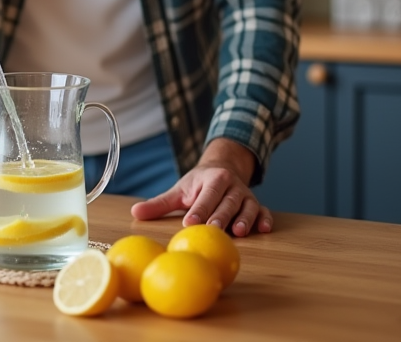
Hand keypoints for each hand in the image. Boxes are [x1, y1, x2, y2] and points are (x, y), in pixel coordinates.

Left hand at [130, 138, 272, 236]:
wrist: (223, 168)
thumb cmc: (198, 185)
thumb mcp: (179, 190)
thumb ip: (159, 203)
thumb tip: (135, 212)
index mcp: (211, 179)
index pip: (205, 195)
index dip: (198, 209)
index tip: (189, 222)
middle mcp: (231, 185)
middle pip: (226, 202)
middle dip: (220, 216)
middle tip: (213, 230)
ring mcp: (245, 195)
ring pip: (247, 206)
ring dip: (245, 218)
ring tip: (239, 232)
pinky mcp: (256, 204)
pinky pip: (264, 210)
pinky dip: (265, 219)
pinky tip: (264, 229)